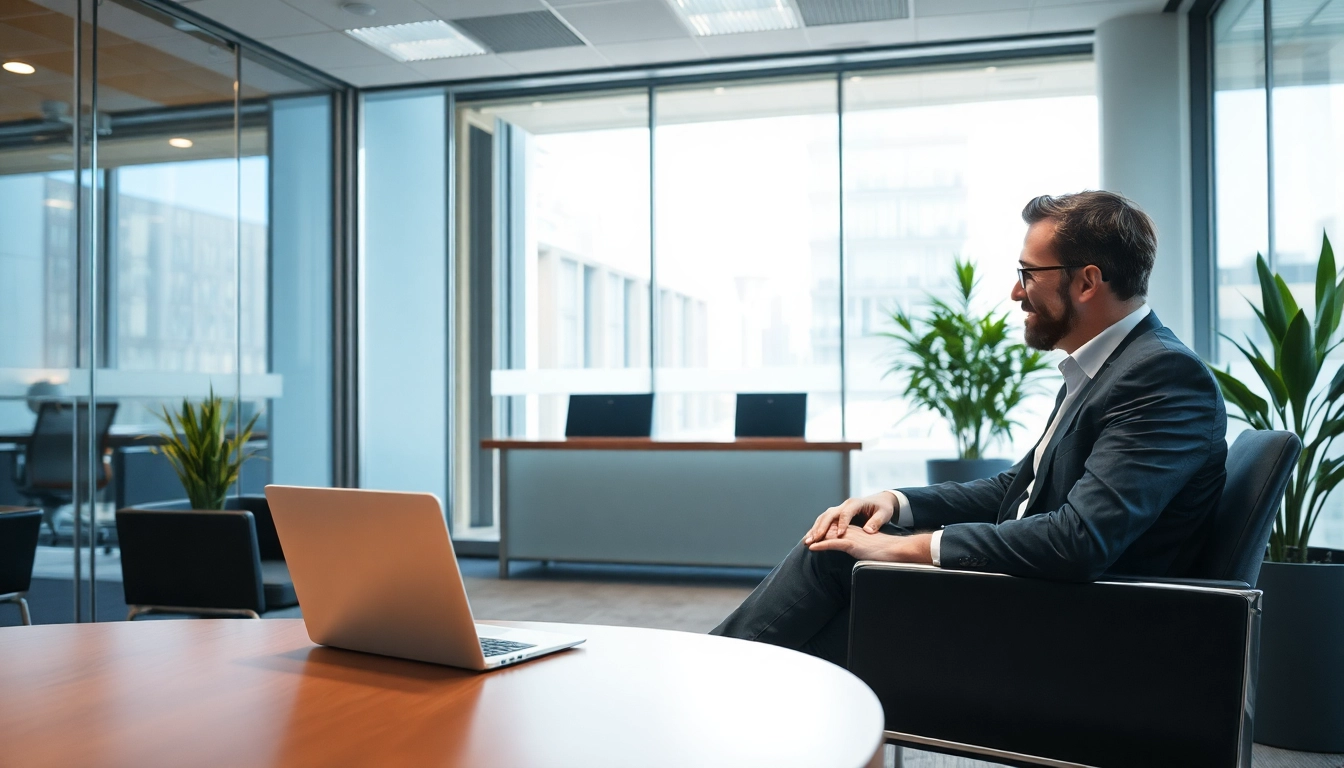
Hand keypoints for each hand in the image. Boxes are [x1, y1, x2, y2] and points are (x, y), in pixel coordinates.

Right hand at [803, 492, 896, 545]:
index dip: (842, 524)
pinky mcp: (837, 515)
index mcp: (855, 503)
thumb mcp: (884, 514)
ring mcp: (839, 509)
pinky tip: (810, 538)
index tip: (840, 535)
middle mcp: (845, 505)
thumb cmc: (883, 508)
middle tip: (814, 539)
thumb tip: (868, 530)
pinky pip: (824, 521)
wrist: (880, 501)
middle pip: (829, 514)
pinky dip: (816, 530)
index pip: (846, 513)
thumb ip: (876, 522)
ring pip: (824, 518)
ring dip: (815, 529)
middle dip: (821, 527)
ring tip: (807, 541)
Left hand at [808, 528, 932, 563]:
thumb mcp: (869, 546)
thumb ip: (861, 546)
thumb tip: (857, 551)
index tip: (813, 536)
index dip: (823, 531)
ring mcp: (851, 536)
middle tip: (804, 539)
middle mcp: (851, 530)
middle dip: (816, 533)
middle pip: (829, 529)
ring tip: (804, 542)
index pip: (834, 528)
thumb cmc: (885, 550)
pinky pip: (833, 544)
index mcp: (854, 530)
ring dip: (815, 538)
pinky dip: (821, 545)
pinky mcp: (852, 544)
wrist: (896, 549)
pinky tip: (812, 548)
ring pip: (828, 535)